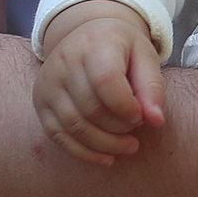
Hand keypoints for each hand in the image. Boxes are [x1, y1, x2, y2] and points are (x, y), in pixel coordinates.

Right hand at [33, 0, 164, 165]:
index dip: (126, 107)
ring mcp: (47, 84)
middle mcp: (64, 62)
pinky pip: (58, 136)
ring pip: (74, 126)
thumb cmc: (122, 49)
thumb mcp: (144, 56)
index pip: (105, 81)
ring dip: (105, 144)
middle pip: (90, 108)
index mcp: (94, 44)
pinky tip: (107, 158)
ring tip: (129, 146)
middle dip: (119, 127)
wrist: (87, 38)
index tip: (142, 116)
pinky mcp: (41, 104)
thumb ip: (152, 87)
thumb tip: (156, 121)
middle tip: (137, 129)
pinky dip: (84, 153)